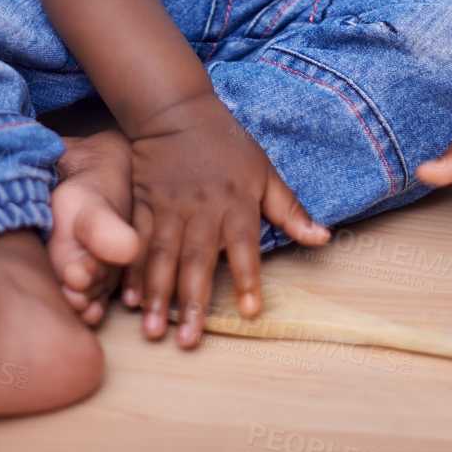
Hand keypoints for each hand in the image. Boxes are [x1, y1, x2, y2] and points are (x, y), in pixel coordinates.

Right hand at [121, 91, 329, 345]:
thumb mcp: (264, 171)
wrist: (176, 110)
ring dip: (157, 295)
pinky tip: (127, 299)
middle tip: (188, 341)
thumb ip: (290, 209)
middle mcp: (202, 209)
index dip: (247, 277)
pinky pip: (136, 241)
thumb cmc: (227, 144)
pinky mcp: (143, 204)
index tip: (250, 311)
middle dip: (191, 301)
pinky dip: (131, 271)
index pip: (245, 245)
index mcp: (236, 202)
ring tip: (154, 330)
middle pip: (197, 260)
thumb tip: (324, 239)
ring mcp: (169, 207)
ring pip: (162, 256)